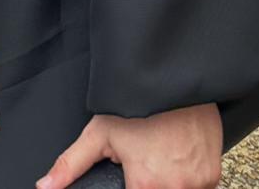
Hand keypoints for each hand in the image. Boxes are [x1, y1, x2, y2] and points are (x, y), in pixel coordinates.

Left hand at [38, 105, 221, 188]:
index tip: (132, 177)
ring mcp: (199, 184)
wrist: (173, 80)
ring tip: (159, 157)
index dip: (132, 187)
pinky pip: (199, 187)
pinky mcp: (214, 175)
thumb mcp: (98, 133)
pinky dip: (188, 179)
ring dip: (169, 183)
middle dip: (148, 183)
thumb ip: (71, 164)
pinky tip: (176, 157)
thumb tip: (44, 187)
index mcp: (146, 185)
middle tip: (145, 160)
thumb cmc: (135, 106)